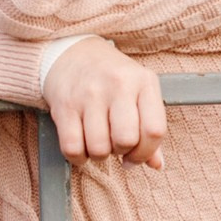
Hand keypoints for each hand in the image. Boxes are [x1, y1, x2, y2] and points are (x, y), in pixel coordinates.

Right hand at [42, 36, 165, 166]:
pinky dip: (78, 157)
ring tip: (99, 143)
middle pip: (126, 140)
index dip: (146, 152)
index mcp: (145, 83)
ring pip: (98, 147)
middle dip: (122, 152)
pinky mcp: (64, 105)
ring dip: (99, 155)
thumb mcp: (140, 92)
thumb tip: (157, 165)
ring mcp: (89, 95)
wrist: (72, 54)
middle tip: (116, 146)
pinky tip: (82, 148)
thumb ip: (150, 128)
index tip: (135, 156)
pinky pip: (71, 147)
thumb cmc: (114, 79)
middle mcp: (118, 86)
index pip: (154, 130)